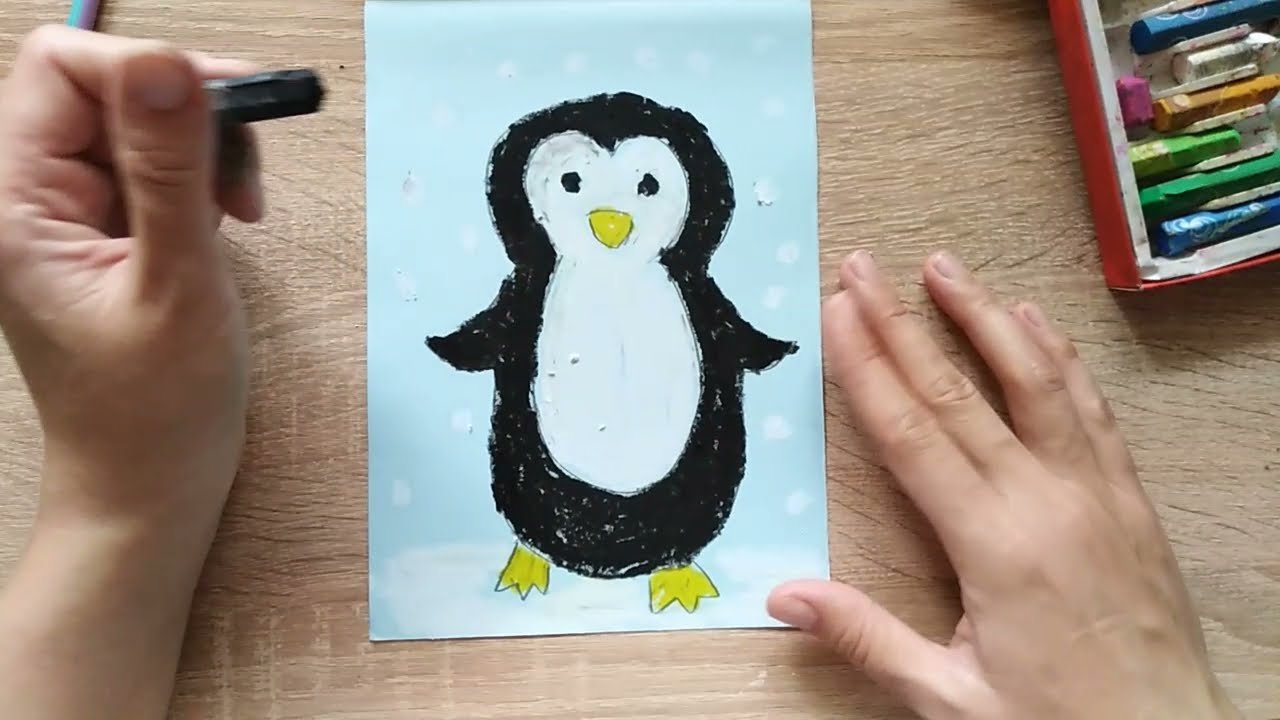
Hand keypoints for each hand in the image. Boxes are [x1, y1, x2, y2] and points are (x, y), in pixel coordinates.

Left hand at [0, 26, 260, 535]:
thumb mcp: (173, 283)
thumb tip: (168, 64)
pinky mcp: (107, 229)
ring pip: (141, 120)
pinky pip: (155, 165)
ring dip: (205, 146)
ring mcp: (69, 211)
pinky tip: (228, 220)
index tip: (231, 112)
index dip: (148, 71)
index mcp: (14, 201)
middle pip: (107, 85)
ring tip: (240, 209)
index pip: (64, 68)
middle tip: (246, 172)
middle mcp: (29, 194)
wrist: (148, 487)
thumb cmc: (155, 410)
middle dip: (189, 111)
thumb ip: (169, 171)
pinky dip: (203, 178)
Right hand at [768, 252, 1240, 719]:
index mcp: (993, 545)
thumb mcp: (948, 699)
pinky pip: (1089, 408)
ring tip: (943, 265)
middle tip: (863, 266)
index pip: (911, 435)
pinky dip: (1059, 357)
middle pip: (959, 391)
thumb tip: (782, 596)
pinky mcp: (1129, 499)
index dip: (867, 367)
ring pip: (1034, 380)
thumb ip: (865, 638)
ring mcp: (1096, 491)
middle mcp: (1046, 500)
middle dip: (902, 323)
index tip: (836, 311)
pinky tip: (1034, 322)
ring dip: (983, 316)